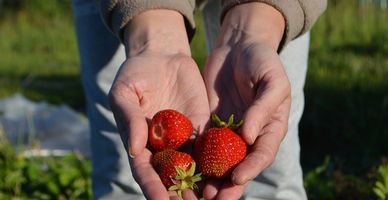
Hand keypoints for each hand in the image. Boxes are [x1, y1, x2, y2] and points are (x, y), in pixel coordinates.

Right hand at [108, 10, 208, 199]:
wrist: (162, 56)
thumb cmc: (136, 74)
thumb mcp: (125, 92)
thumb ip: (129, 120)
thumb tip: (134, 150)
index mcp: (140, 144)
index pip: (146, 172)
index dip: (154, 188)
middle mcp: (163, 148)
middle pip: (172, 178)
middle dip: (181, 195)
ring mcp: (184, 140)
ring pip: (194, 169)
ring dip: (203, 187)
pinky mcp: (202, 129)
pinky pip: (212, 149)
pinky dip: (219, 164)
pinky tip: (229, 175)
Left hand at [202, 3, 288, 198]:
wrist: (239, 45)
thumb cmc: (262, 60)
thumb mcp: (271, 79)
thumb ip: (263, 107)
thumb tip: (248, 137)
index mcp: (271, 127)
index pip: (262, 153)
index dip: (251, 167)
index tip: (236, 177)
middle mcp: (251, 135)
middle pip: (241, 164)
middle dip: (229, 184)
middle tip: (215, 198)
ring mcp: (230, 131)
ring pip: (222, 160)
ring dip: (212, 178)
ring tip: (199, 193)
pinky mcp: (211, 124)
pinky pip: (204, 145)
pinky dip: (198, 159)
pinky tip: (186, 170)